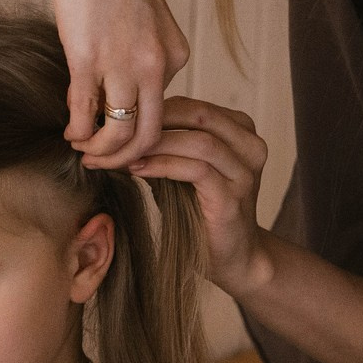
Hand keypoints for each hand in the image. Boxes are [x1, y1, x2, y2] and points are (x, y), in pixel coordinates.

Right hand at [49, 0, 189, 169]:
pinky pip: (86, 113)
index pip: (162, 113)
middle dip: (124, 160)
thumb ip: (138, 54)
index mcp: (174, 55)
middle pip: (149, 137)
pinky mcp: (88, 57)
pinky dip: (77, 131)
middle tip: (101, 163)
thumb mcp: (141, 18)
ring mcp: (123, 62)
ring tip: (81, 149)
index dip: (140, 136)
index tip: (120, 142)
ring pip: (120, 133)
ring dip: (99, 152)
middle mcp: (157, 64)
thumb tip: (117, 88)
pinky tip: (68, 132)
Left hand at [129, 96, 270, 293]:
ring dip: (153, 144)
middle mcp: (250, 146)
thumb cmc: (200, 211)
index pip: (191, 105)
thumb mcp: (181, 170)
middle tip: (112, 132)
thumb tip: (112, 128)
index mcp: (240, 130)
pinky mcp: (233, 198)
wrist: (232, 258)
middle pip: (197, 114)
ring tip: (119, 153)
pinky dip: (163, 165)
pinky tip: (136, 170)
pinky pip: (197, 170)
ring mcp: (245, 172)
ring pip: (198, 140)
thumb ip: (162, 145)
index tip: (114, 121)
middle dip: (150, 121)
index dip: (151, 109)